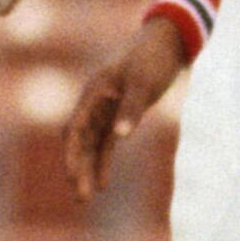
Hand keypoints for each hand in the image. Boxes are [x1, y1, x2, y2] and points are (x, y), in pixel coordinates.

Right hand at [65, 8, 194, 198]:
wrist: (166, 42)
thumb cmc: (153, 59)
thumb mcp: (144, 84)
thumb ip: (131, 109)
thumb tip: (119, 135)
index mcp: (94, 94)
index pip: (76, 129)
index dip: (72, 154)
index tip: (73, 176)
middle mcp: (94, 103)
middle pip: (79, 141)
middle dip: (78, 168)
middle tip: (80, 197)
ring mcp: (104, 109)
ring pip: (90, 145)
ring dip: (88, 169)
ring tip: (85, 198)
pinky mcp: (118, 114)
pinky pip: (106, 143)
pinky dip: (104, 161)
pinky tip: (104, 184)